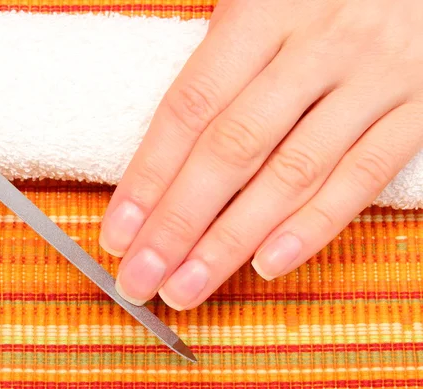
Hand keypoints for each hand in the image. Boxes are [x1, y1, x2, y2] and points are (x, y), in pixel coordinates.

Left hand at [99, 0, 422, 309]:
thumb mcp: (265, 0)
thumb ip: (222, 63)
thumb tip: (165, 149)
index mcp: (263, 11)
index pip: (190, 109)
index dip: (149, 176)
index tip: (119, 231)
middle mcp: (317, 47)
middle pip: (232, 150)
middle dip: (178, 224)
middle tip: (139, 277)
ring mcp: (373, 79)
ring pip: (291, 174)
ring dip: (231, 241)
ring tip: (187, 286)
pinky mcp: (419, 106)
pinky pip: (364, 176)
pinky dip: (314, 225)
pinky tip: (267, 264)